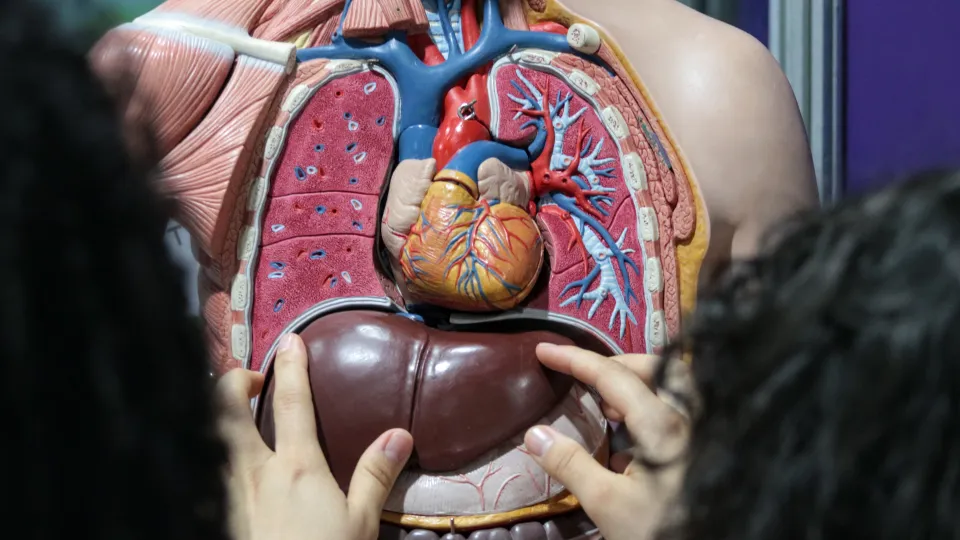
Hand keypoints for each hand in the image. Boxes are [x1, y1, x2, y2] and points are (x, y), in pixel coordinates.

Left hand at [216, 333, 413, 539]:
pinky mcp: (219, 516)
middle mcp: (253, 474)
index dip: (292, 367)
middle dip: (231, 384)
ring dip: (219, 420)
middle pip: (225, 411)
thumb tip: (400, 434)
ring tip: (235, 419)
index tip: (291, 341)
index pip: (294, 403)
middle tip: (250, 381)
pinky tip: (228, 466)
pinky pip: (209, 473)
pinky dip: (214, 455)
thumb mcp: (360, 523)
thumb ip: (375, 475)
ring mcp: (228, 496)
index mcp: (295, 468)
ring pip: (211, 440)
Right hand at [523, 344, 691, 539]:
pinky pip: (681, 413)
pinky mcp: (707, 452)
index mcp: (662, 424)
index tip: (544, 351)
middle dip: (615, 364)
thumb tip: (534, 434)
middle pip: (655, 367)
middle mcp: (689, 419)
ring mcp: (703, 434)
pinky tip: (631, 443)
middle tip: (584, 377)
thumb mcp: (606, 504)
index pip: (613, 375)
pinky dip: (652, 410)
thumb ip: (570, 464)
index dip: (575, 359)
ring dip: (638, 385)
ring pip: (674, 387)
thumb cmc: (660, 529)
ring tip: (607, 405)